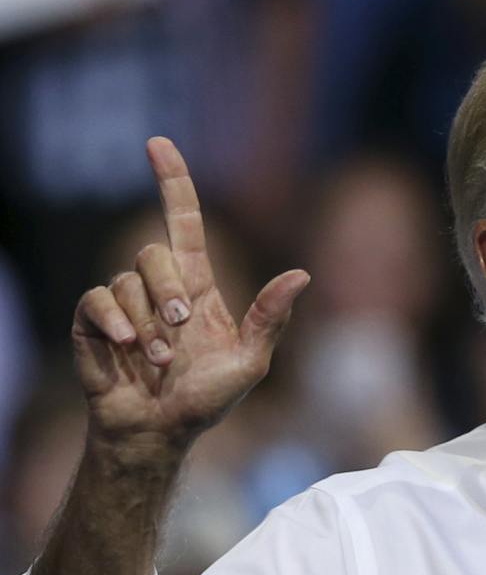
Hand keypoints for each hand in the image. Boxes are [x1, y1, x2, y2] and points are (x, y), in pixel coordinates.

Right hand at [71, 137, 308, 454]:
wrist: (160, 431)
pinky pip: (97, 300)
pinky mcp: (94, 322)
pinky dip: (115, 322)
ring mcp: (124, 303)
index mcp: (197, 288)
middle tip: (181, 329)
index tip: (158, 143)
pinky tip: (130, 347)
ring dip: (148, 324)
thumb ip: (270, 318)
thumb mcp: (250, 362)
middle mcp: (159, 288)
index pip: (183, 222)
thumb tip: (302, 274)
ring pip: (127, 280)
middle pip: (153, 252)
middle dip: (168, 288)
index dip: (173, 182)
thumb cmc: (207, 400)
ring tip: (159, 359)